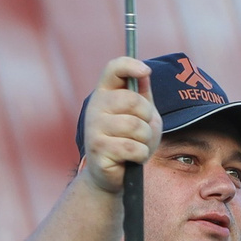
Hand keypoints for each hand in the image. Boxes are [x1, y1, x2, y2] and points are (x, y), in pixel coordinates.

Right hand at [79, 57, 155, 194]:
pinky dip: (141, 154)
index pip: (114, 68)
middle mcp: (95, 107)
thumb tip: (145, 71)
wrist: (113, 175)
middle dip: (147, 117)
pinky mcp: (98, 150)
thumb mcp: (141, 114)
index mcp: (105, 93)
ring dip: (145, 139)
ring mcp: (94, 129)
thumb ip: (142, 94)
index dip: (130, 65)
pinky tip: (131, 158)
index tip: (146, 71)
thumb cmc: (129, 140)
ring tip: (136, 145)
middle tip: (142, 129)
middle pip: (132, 100)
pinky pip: (133, 148)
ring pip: (135, 126)